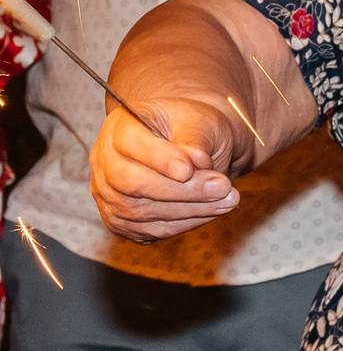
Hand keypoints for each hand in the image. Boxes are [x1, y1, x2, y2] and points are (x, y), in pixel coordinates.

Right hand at [90, 97, 242, 241]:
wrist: (194, 144)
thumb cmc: (194, 127)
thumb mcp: (200, 120)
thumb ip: (195, 139)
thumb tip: (196, 161)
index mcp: (120, 126)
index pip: (130, 144)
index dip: (159, 159)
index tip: (189, 170)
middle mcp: (105, 161)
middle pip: (131, 183)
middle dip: (180, 191)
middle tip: (222, 187)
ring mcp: (109, 194)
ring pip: (141, 212)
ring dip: (189, 210)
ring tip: (228, 200)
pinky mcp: (122, 221)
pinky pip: (149, 230)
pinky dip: (183, 223)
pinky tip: (212, 211)